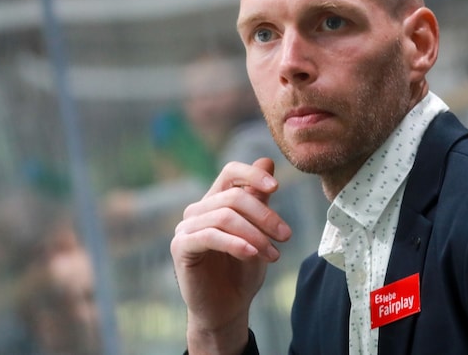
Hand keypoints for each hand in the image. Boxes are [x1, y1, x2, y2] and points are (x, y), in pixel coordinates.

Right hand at [171, 157, 291, 353]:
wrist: (227, 309)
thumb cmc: (242, 271)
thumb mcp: (259, 232)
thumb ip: (260, 199)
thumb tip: (267, 159)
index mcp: (216, 201)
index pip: (230, 172)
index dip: (252, 174)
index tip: (276, 187)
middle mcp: (198, 210)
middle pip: (234, 196)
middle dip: (265, 215)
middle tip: (286, 235)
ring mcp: (186, 227)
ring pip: (225, 216)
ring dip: (256, 234)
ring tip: (274, 255)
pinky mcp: (181, 247)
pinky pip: (210, 236)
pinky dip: (236, 243)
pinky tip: (253, 254)